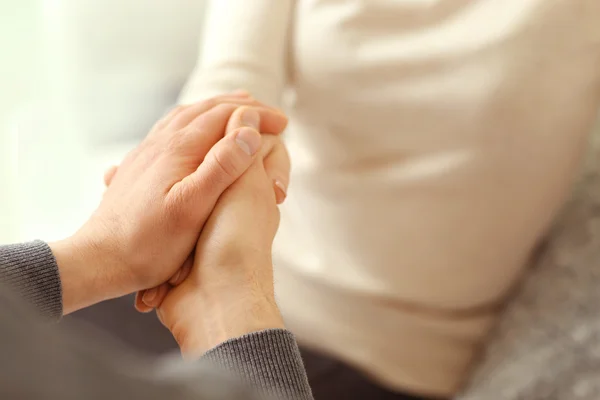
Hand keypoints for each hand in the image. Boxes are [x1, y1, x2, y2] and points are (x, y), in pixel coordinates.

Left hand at [50, 94, 287, 314]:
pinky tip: (193, 131)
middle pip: (207, 109)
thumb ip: (221, 167)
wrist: (99, 259)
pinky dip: (194, 121)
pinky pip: (171, 128)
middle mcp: (161, 142)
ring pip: (188, 116)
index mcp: (179, 149)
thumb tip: (248, 132)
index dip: (257, 115)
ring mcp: (147, 152)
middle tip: (270, 115)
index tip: (283, 123)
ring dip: (217, 109)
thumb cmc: (148, 243)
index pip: (226, 116)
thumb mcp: (192, 209)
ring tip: (237, 110)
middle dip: (243, 108)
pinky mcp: (139, 165)